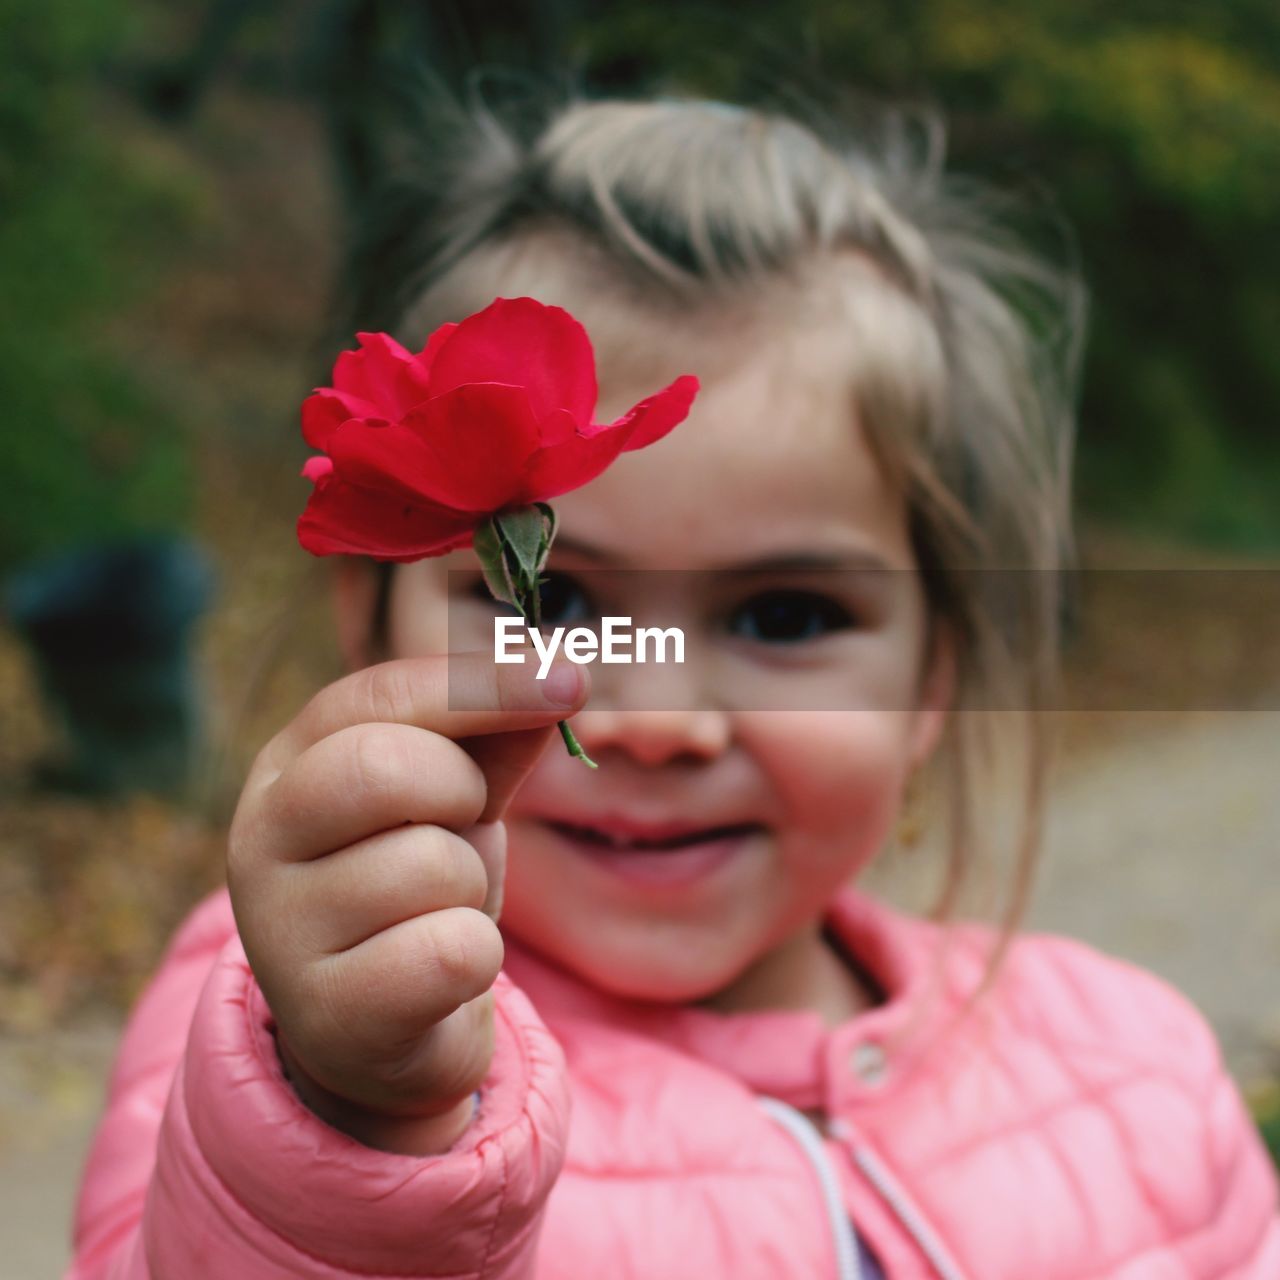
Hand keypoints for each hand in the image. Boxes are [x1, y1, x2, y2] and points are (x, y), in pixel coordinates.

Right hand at [226, 651, 587, 1153]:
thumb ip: (495, 736)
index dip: (484, 683)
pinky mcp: (326, 1012)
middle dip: (461, 791)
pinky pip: (452, 952)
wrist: (386, 1029)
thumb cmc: (417, 888)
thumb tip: (561, 676)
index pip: (381, 694)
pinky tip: (440, 973)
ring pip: (432, 865)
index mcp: (290, 763)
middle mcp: (261, 836)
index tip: (570, 682)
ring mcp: (282, 928)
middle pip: (383, 767)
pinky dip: (477, 956)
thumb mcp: (454, 799)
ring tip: (438, 912)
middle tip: (460, 826)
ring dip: (471, 887)